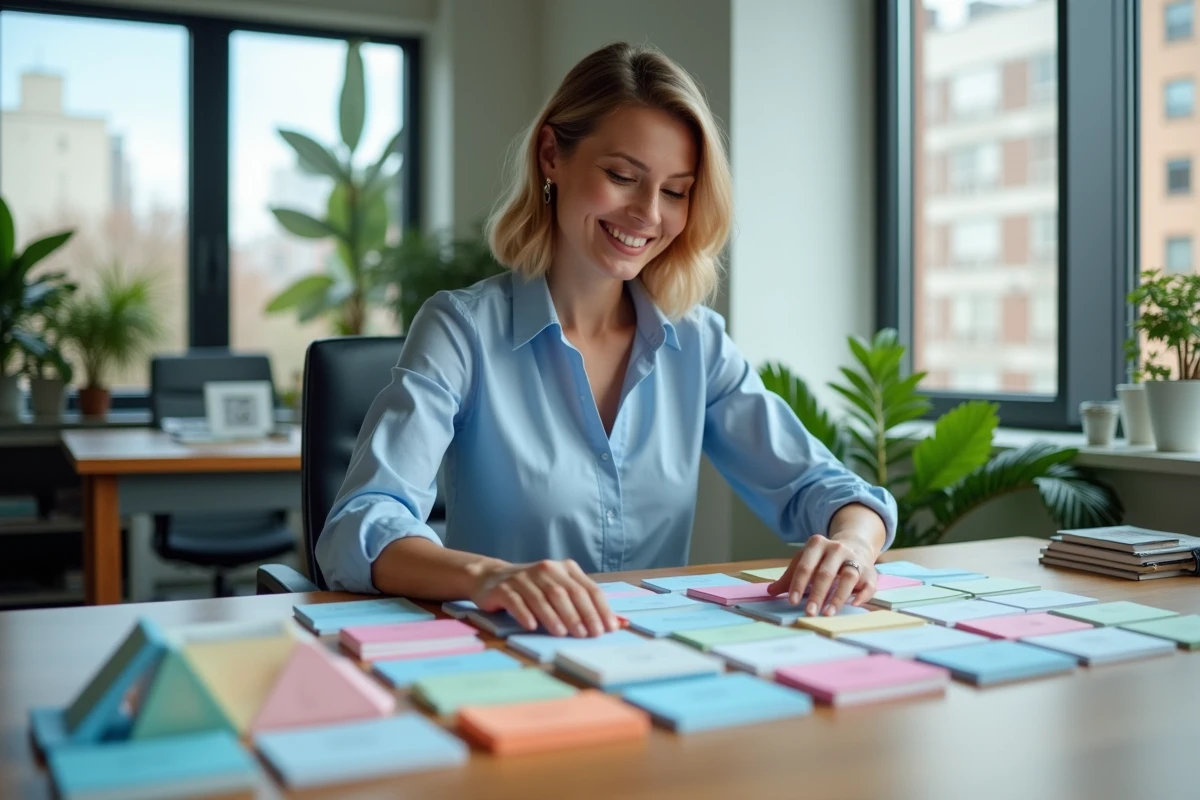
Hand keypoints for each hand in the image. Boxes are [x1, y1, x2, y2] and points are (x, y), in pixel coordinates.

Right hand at [470, 558, 617, 636]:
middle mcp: (546, 569)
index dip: (599, 608)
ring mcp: (523, 577)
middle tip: (588, 635)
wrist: (492, 578)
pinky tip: (533, 626)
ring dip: (554, 617)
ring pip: (543, 597)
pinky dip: (525, 613)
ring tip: (563, 634)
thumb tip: (619, 624)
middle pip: (566, 593)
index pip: (587, 588)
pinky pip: (517, 601)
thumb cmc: (535, 589)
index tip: (607, 629)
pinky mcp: (504, 588)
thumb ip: (586, 605)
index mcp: (564, 568)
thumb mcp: (561, 591)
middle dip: (580, 615)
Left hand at [767, 535, 877, 615]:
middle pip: (826, 572)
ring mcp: (855, 559)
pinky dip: (862, 595)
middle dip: (817, 594)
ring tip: (828, 613)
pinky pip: (868, 584)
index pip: (805, 565)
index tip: (792, 601)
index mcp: (817, 544)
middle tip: (809, 612)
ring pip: (848, 577)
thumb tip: (770, 592)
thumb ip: (789, 577)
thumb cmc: (823, 559)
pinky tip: (853, 604)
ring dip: (838, 596)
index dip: (798, 584)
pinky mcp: (870, 572)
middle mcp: (837, 549)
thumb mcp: (805, 561)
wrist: (855, 545)